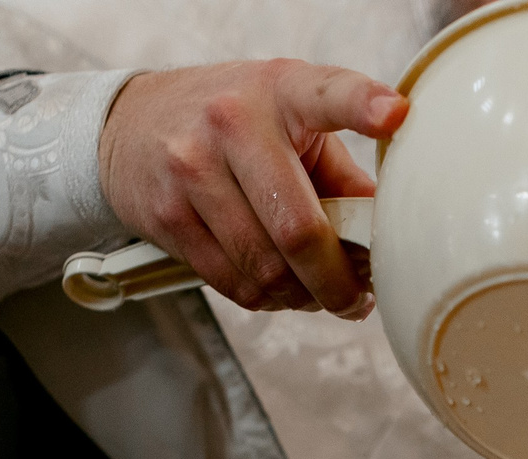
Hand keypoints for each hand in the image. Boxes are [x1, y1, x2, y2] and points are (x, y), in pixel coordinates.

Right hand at [99, 60, 406, 315]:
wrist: (132, 124)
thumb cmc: (230, 123)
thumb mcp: (287, 119)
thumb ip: (339, 170)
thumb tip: (385, 232)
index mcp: (280, 91)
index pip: (326, 92)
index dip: (363, 103)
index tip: (395, 115)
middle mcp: (232, 123)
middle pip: (298, 229)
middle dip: (336, 282)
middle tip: (355, 298)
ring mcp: (192, 169)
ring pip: (264, 268)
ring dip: (300, 298)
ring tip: (314, 295)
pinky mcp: (167, 215)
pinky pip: (232, 283)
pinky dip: (265, 299)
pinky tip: (277, 290)